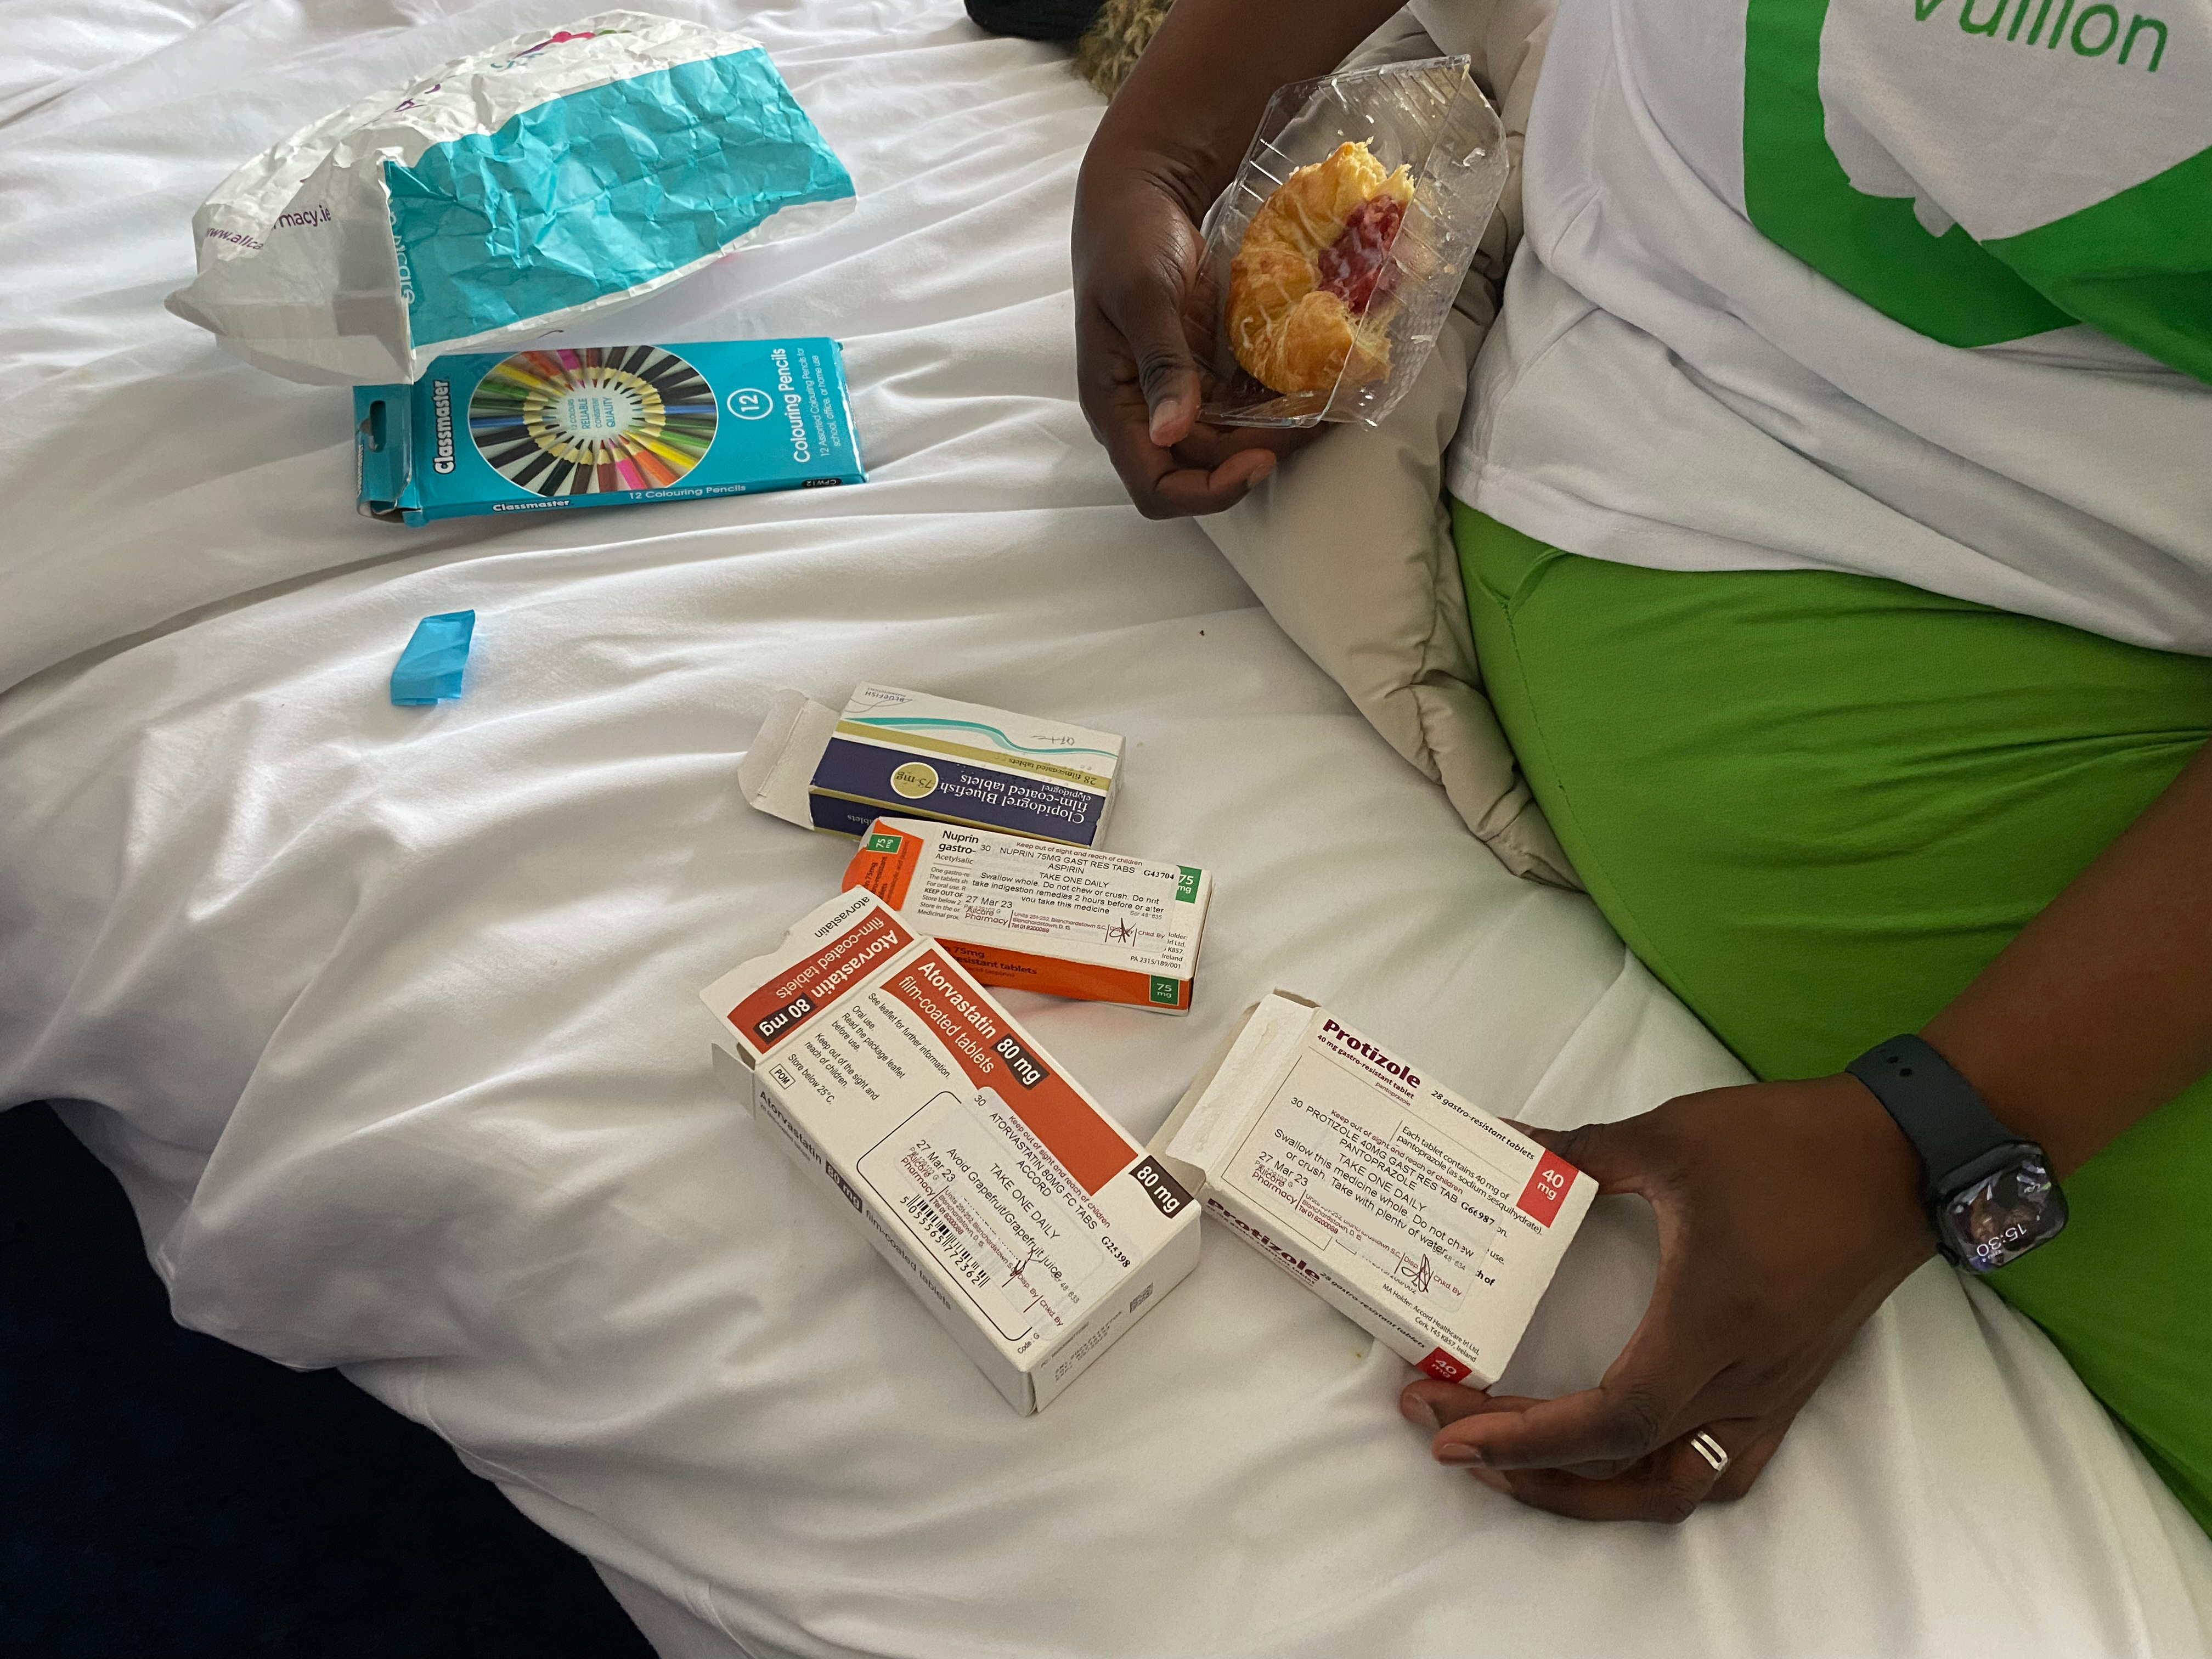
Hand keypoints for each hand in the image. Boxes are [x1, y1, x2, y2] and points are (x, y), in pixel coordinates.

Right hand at [1071, 152, 1321, 517]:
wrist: (1142, 193)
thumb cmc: (1128, 238)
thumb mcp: (1143, 296)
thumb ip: (1161, 364)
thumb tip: (1170, 431)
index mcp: (1115, 407)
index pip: (1155, 487)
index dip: (1208, 490)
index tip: (1259, 459)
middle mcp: (1145, 412)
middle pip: (1202, 469)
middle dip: (1256, 456)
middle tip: (1311, 421)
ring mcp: (1178, 394)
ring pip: (1228, 443)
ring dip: (1274, 435)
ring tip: (1324, 408)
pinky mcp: (1204, 372)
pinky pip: (1242, 407)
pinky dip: (1275, 405)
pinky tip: (1312, 387)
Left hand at [1401, 1074, 1935, 1521]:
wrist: (1907, 1156)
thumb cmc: (1792, 1145)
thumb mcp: (1670, 1138)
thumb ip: (1576, 1151)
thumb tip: (1500, 1140)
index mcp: (1707, 1325)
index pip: (1608, 1420)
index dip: (1523, 1438)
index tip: (1448, 1430)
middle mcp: (1742, 1379)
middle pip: (1628, 1471)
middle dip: (1528, 1467)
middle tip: (1449, 1435)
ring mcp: (1772, 1392)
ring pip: (1678, 1487)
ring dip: (1591, 1490)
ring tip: (1516, 1460)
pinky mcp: (1791, 1386)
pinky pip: (1722, 1467)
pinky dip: (1656, 1478)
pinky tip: (1610, 1454)